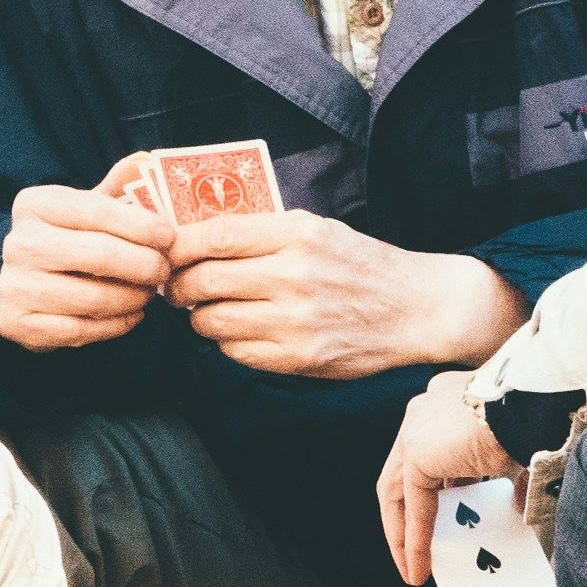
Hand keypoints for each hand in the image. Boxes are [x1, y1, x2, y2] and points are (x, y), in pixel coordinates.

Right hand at [0, 180, 175, 352]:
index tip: (169, 237)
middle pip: (100, 256)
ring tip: (148, 293)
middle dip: (144, 265)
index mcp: (36, 205)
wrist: (12, 280)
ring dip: (133, 298)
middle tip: (164, 270)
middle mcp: (21, 243)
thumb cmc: (62, 239)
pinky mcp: (18, 323)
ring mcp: (16, 286)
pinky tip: (130, 314)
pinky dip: (115, 325)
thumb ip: (114, 188)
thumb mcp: (80, 208)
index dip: (141, 225)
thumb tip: (146, 161)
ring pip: (93, 298)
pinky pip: (80, 330)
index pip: (97, 211)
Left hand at [165, 213, 525, 380]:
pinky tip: (239, 331)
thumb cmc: (362, 264)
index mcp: (297, 234)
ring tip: (207, 309)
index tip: (168, 251)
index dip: (179, 246)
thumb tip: (197, 236)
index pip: (215, 236)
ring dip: (199, 316)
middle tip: (176, 286)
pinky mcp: (299, 358)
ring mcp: (295, 320)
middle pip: (204, 280)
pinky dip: (226, 342)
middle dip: (179, 285)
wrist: (419, 309)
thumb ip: (264, 231)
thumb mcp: (319, 229)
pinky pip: (236, 352)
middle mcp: (294, 275)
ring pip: (212, 321)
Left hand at [376, 377, 519, 586]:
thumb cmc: (538, 418)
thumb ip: (507, 473)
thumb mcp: (517, 448)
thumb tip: (516, 505)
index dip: (435, 489)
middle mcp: (426, 410)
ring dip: (404, 533)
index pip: (430, 452)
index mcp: (449, 402)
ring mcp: (417, 427)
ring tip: (414, 570)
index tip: (446, 518)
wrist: (536, 402)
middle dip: (408, 516)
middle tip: (416, 551)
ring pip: (399, 490)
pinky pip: (413, 504)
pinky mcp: (417, 450)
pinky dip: (415, 538)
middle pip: (404, 473)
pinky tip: (419, 567)